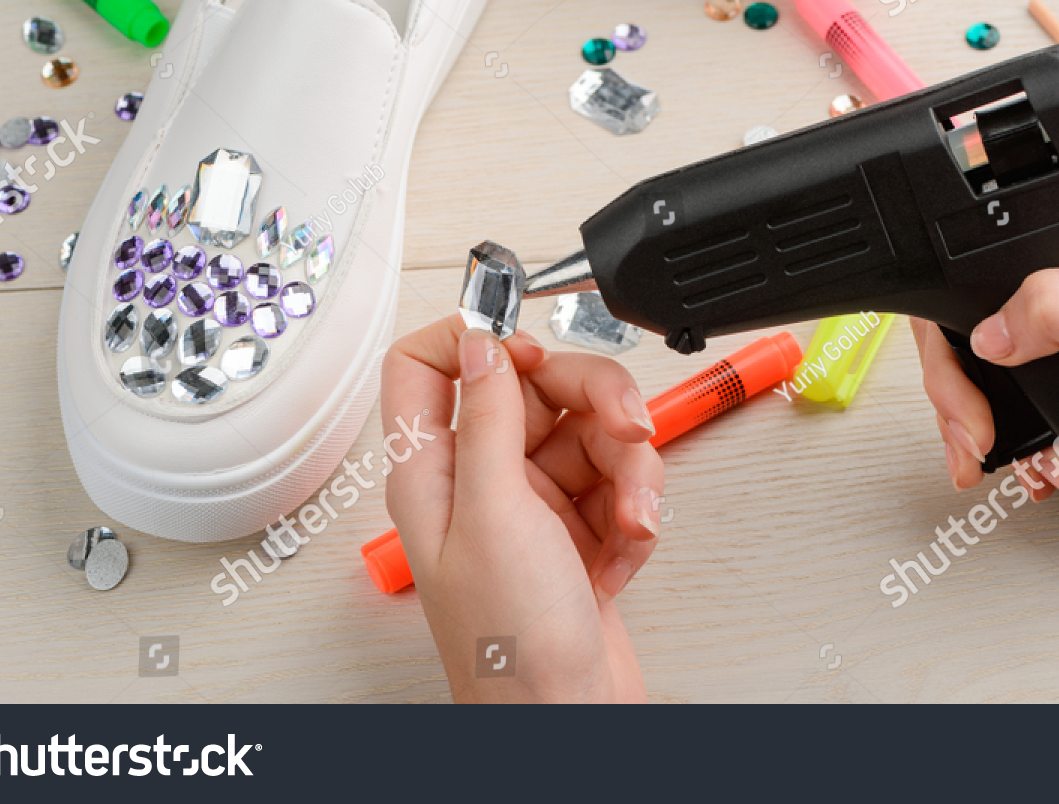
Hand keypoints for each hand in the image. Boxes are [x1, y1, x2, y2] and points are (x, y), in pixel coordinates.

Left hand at [382, 314, 662, 702]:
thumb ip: (488, 420)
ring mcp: (530, 504)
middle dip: (593, 400)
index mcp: (433, 470)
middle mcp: (479, 479)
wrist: (570, 719)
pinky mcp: (578, 528)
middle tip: (625, 426)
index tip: (528, 345)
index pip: (424, 367)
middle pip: (534, 387)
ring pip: (589, 431)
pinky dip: (634, 508)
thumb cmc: (511, 645)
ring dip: (627, 468)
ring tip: (631, 514)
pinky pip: (615, 478)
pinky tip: (628, 545)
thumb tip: (480, 343)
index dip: (472, 338)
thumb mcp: (494, 515)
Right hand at [912, 211, 1058, 499]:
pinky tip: (1053, 467)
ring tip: (1019, 470)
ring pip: (1007, 378)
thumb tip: (989, 332)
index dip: (951, 346)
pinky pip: (1045, 408)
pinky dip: (1038, 444)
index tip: (967, 409)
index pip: (977, 279)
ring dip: (1002, 433)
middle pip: (979, 335)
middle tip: (973, 451)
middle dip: (965, 404)